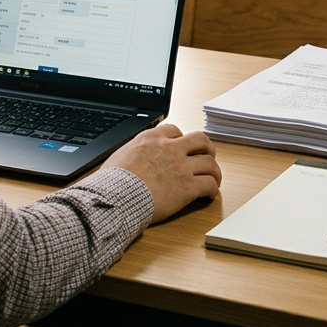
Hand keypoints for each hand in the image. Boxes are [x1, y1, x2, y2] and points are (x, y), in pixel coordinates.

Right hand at [102, 123, 220, 223]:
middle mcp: (170, 148)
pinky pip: (209, 184)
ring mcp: (181, 167)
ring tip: (213, 179)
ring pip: (210, 163)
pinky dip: (212, 189)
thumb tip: (134, 157)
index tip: (182, 148)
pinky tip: (209, 194)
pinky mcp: (187, 187)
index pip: (174, 130)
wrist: (116, 196)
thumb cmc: (113, 181)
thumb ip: (134, 151)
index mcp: (151, 138)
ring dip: (214, 171)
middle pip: (200, 140)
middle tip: (206, 157)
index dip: (181, 139)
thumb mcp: (120, 154)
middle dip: (206, 149)